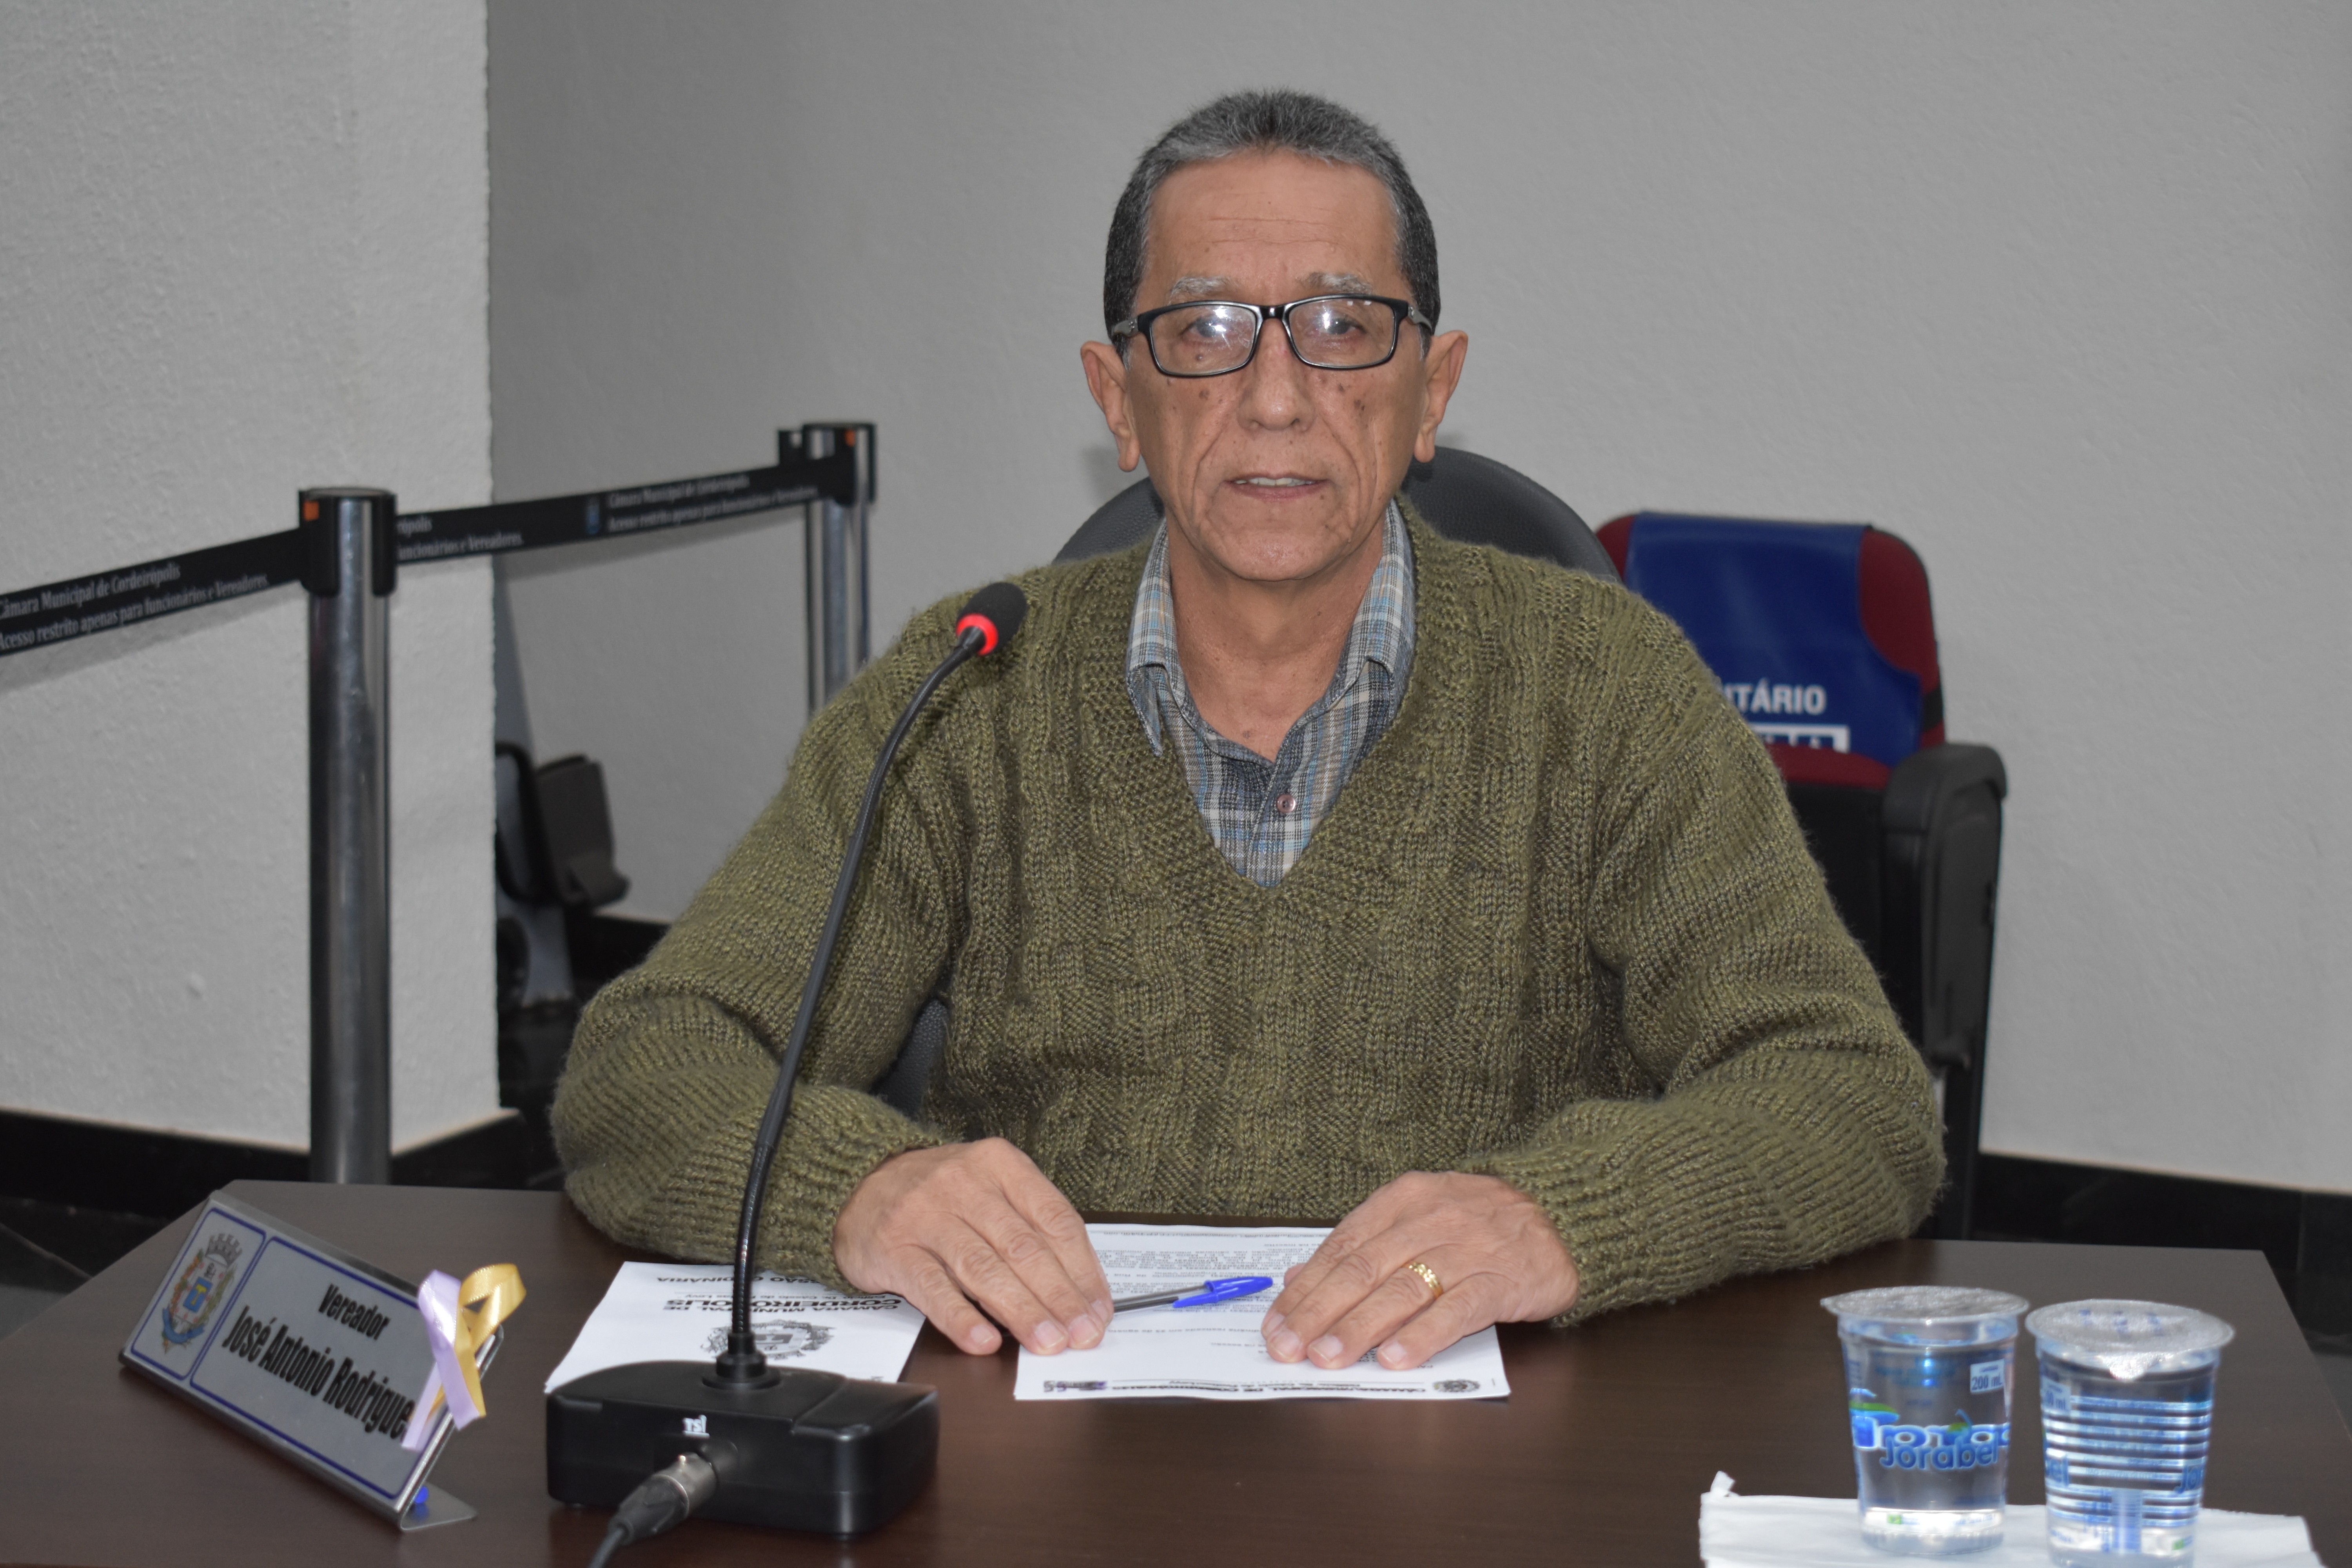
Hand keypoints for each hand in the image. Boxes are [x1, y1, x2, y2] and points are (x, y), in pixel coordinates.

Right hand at [833, 1138, 1110, 1356]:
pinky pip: (933, 1287)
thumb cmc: (939, 1196)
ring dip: (1020, 1310)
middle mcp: (965, 1184)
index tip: (1099, 1309)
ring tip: (1045, 1342)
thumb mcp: (989, 1190)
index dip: (1082, 1270)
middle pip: (1023, 1247)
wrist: (858, 1184)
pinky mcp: (893, 1248)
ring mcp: (926, 1215)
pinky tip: (984, 1341)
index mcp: (1000, 1165)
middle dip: (1059, 1297)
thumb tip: (1078, 1291)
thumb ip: (1030, 1229)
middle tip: (1081, 1335)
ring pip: (983, 1267)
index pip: (1055, 1219)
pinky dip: (961, 1317)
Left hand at [1262, 1172, 1576, 1371]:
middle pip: (1363, 1269)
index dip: (1304, 1289)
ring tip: (1328, 1358)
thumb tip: (1300, 1275)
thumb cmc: (1482, 1221)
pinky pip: (1457, 1309)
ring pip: (1402, 1289)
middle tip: (1289, 1348)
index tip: (1275, 1324)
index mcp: (1403, 1199)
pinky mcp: (1501, 1279)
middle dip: (1319, 1313)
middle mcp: (1430, 1219)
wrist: (1563, 1213)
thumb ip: (1363, 1243)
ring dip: (1360, 1328)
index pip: (1341, 1246)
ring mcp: (1467, 1248)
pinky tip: (1397, 1359)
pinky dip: (1423, 1334)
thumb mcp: (1418, 1215)